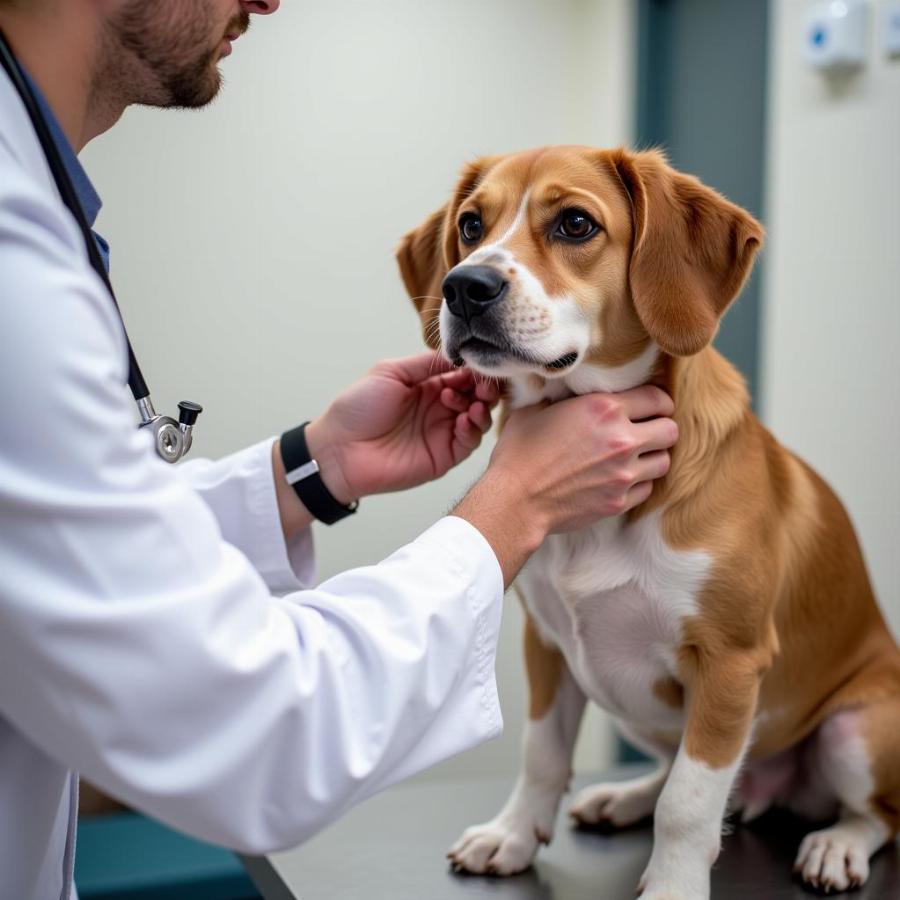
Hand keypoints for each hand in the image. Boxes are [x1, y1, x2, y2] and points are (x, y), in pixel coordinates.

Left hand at [304, 352, 500, 503]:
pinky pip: (469, 443)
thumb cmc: (357, 408)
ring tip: (472, 402)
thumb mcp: (390, 372)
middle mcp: (439, 408)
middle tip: (483, 385)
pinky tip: (464, 418)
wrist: (339, 449)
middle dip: (485, 388)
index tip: (481, 365)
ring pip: (479, 418)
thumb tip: (458, 356)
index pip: (462, 375)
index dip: (474, 370)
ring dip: (482, 407)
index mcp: (427, 386)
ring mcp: (442, 433)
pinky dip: (474, 429)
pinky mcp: (444, 457)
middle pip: (476, 396)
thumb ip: (425, 363)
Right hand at [454, 385, 676, 584]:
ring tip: (636, 456)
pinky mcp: (619, 501)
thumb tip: (565, 387)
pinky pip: (647, 489)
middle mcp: (621, 440)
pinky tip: (621, 478)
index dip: (657, 401)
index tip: (651, 407)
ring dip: (652, 457)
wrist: (514, 500)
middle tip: (647, 431)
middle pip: (671, 430)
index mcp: (604, 409)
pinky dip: (639, 483)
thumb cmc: (519, 453)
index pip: (658, 398)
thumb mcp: (535, 409)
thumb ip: (561, 395)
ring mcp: (623, 474)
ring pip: (664, 461)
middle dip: (661, 428)